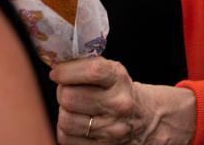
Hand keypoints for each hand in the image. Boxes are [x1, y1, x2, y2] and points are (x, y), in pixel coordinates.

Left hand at [50, 57, 195, 143]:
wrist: (147, 119)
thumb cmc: (120, 91)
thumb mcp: (113, 71)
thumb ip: (87, 64)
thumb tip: (56, 65)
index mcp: (119, 79)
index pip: (90, 71)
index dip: (66, 71)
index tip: (57, 72)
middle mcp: (117, 105)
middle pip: (70, 97)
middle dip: (62, 91)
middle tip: (66, 90)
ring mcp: (111, 130)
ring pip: (65, 120)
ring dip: (63, 112)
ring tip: (72, 107)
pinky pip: (66, 139)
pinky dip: (65, 130)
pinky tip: (76, 122)